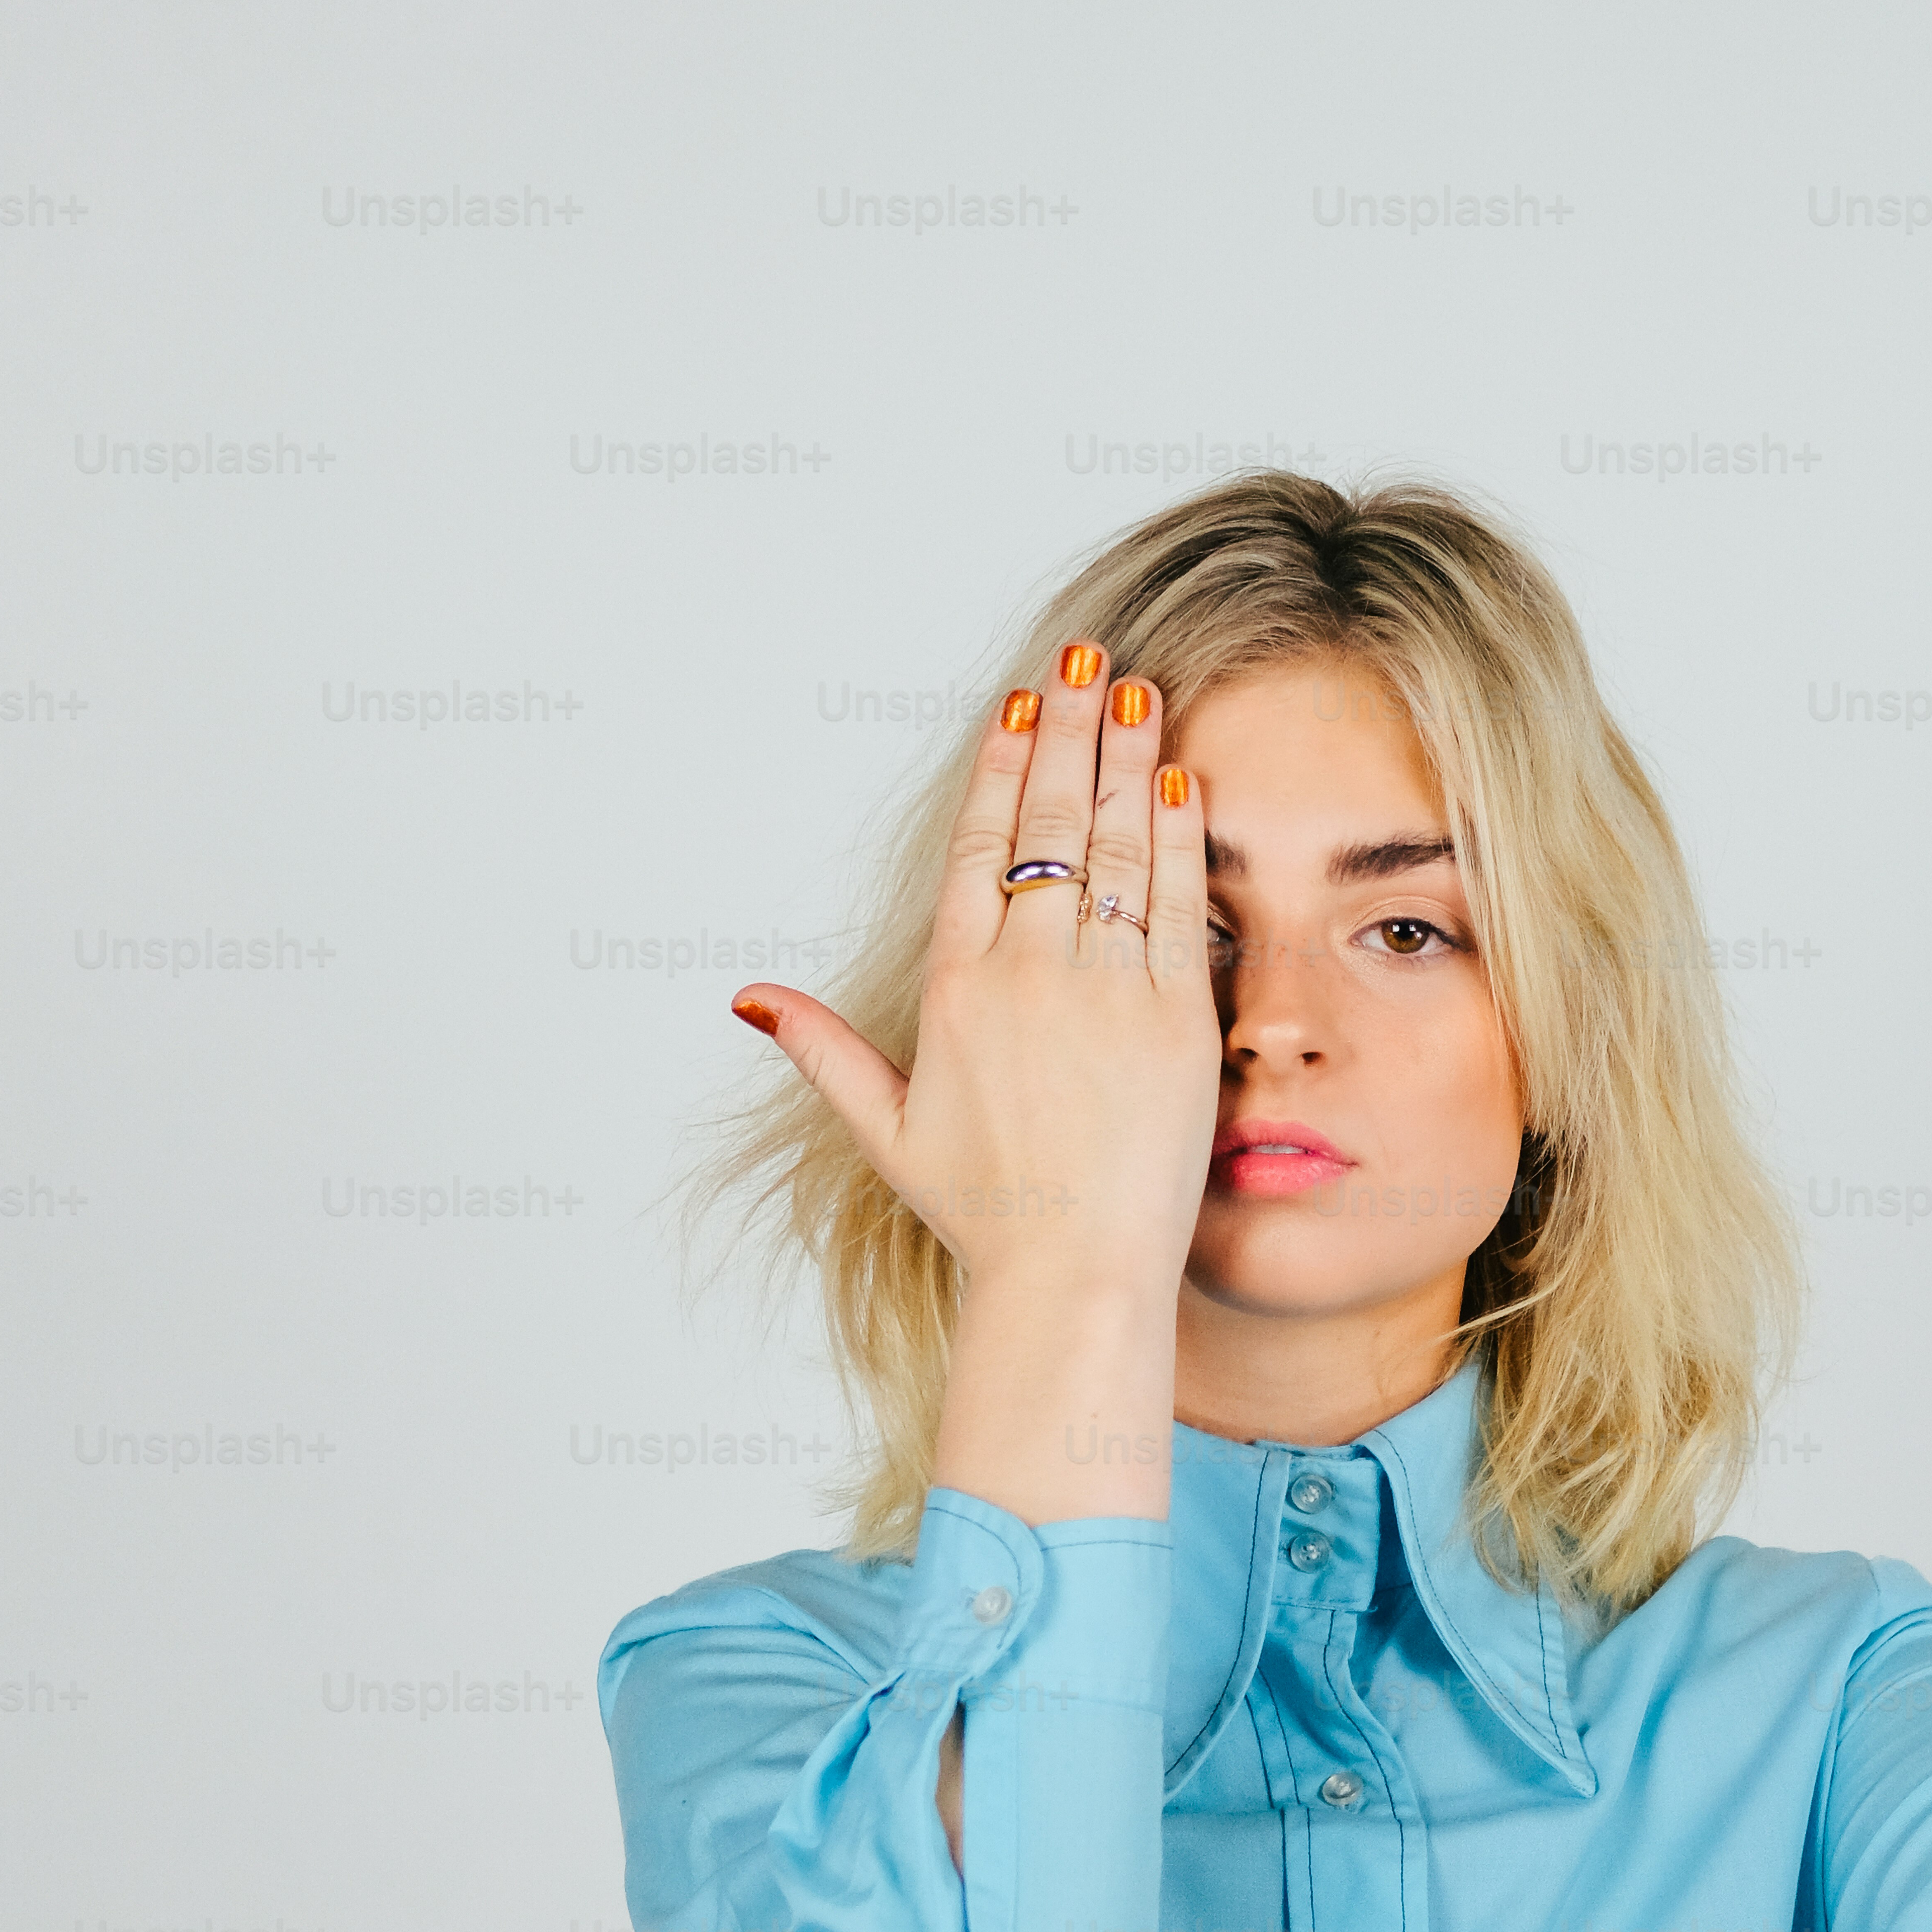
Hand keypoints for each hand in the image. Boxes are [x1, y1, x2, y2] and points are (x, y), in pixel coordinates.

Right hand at [725, 645, 1220, 1307]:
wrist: (1073, 1272)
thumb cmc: (985, 1209)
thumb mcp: (885, 1127)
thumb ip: (822, 1049)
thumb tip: (751, 999)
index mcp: (958, 989)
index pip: (979, 849)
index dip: (1002, 768)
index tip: (1021, 708)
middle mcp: (1028, 975)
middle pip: (1049, 826)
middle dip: (1068, 732)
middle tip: (1084, 659)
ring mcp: (1104, 993)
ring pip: (1114, 849)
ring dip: (1126, 758)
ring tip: (1137, 688)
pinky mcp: (1174, 1020)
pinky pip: (1177, 905)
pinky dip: (1177, 835)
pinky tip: (1180, 776)